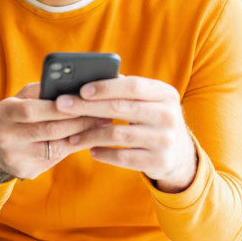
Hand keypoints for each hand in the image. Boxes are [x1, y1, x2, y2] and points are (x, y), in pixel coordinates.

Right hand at [0, 83, 110, 179]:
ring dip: (81, 136)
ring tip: (101, 126)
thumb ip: (43, 91)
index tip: (85, 100)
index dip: (60, 107)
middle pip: (49, 130)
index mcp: (4, 112)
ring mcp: (15, 157)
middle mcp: (6, 136)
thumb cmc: (17, 115)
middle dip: (79, 121)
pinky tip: (88, 140)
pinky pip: (55, 160)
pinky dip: (73, 148)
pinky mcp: (25, 171)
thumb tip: (75, 86)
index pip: (33, 109)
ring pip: (56, 148)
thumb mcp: (22, 99)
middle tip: (103, 114)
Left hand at [53, 75, 197, 192]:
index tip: (81, 89)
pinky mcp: (159, 161)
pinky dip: (104, 153)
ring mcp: (165, 140)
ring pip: (118, 134)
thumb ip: (125, 90)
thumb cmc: (152, 119)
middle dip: (87, 107)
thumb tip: (86, 79)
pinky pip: (124, 157)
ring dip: (90, 134)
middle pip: (120, 108)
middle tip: (62, 106)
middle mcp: (169, 115)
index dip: (106, 87)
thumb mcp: (149, 102)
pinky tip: (91, 151)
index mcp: (165, 94)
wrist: (179, 154)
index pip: (133, 86)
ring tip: (72, 136)